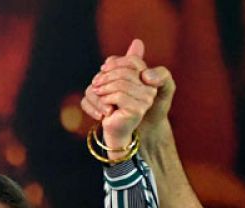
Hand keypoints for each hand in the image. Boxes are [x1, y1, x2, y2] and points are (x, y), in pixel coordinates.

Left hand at [80, 39, 161, 153]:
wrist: (115, 129)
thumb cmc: (113, 104)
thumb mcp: (116, 81)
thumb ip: (124, 63)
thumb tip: (138, 42)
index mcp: (146, 78)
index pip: (133, 61)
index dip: (115, 63)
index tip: (102, 70)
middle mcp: (150, 88)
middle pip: (125, 71)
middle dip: (106, 76)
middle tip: (94, 84)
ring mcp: (146, 99)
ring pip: (121, 84)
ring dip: (104, 88)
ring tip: (97, 93)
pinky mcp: (138, 109)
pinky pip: (119, 96)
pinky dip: (106, 99)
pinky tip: (103, 104)